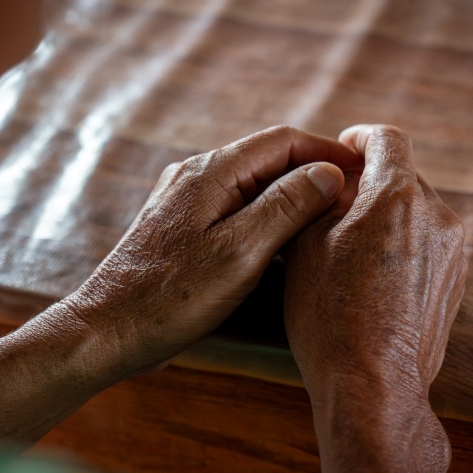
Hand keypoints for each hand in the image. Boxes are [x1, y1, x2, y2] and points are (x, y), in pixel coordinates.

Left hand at [65, 125, 361, 378]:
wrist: (108, 331)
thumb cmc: (172, 297)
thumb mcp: (241, 252)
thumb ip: (287, 206)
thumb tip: (328, 173)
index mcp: (212, 172)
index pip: (283, 141)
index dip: (328, 152)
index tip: (364, 171)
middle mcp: (196, 176)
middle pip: (268, 160)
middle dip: (314, 173)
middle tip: (355, 198)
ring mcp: (186, 202)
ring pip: (252, 186)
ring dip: (291, 197)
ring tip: (330, 220)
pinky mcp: (182, 229)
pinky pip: (235, 210)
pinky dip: (267, 218)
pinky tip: (284, 244)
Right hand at [284, 124, 466, 472]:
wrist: (373, 385)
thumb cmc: (329, 314)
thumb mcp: (306, 244)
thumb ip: (323, 196)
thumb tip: (336, 176)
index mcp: (397, 194)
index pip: (386, 139)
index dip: (359, 139)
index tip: (342, 152)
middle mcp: (436, 214)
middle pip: (403, 176)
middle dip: (370, 184)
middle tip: (334, 207)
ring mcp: (452, 251)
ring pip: (416, 213)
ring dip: (387, 218)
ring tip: (350, 250)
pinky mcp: (456, 282)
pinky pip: (427, 246)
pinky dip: (402, 248)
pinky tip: (372, 280)